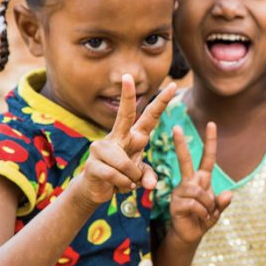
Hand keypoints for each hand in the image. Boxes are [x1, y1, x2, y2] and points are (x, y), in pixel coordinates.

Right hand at [77, 76, 175, 205]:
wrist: (96, 190)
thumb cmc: (121, 176)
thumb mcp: (139, 175)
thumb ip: (148, 176)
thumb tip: (150, 184)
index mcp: (132, 136)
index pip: (149, 117)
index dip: (161, 103)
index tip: (172, 86)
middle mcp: (116, 137)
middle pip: (124, 115)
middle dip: (127, 96)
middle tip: (128, 75)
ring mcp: (102, 148)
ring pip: (127, 164)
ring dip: (131, 179)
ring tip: (125, 181)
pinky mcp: (93, 163)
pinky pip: (117, 176)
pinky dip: (122, 185)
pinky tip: (116, 186)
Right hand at [169, 122, 231, 244]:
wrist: (191, 235)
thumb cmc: (204, 218)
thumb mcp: (218, 210)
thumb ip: (223, 203)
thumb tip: (228, 194)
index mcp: (201, 179)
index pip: (207, 157)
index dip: (210, 142)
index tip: (211, 124)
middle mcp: (189, 182)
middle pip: (185, 160)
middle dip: (180, 144)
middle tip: (175, 127)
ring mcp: (180, 192)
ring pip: (198, 192)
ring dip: (208, 205)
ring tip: (208, 214)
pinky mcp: (175, 203)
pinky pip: (194, 204)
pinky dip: (203, 212)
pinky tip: (201, 217)